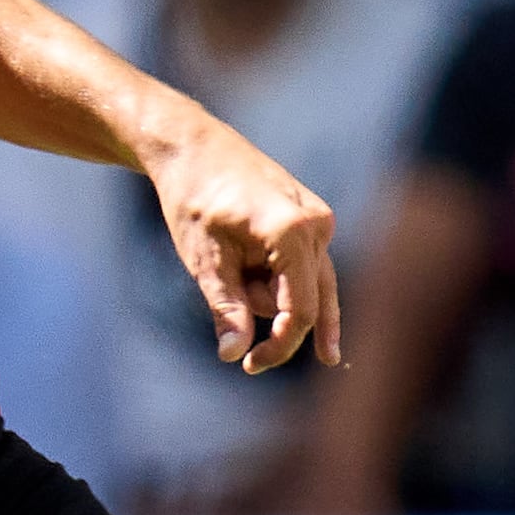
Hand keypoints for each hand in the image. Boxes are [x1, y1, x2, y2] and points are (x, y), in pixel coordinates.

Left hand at [143, 119, 339, 374]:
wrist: (194, 148)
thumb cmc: (194, 201)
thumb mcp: (204, 261)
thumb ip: (226, 309)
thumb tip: (233, 356)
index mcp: (292, 231)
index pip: (301, 311)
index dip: (280, 346)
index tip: (250, 366)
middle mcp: (317, 224)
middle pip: (306, 301)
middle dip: (265, 308)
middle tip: (225, 283)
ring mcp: (321, 220)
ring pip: (305, 285)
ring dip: (267, 287)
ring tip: (230, 255)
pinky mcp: (315, 220)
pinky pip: (304, 268)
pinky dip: (277, 276)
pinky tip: (254, 263)